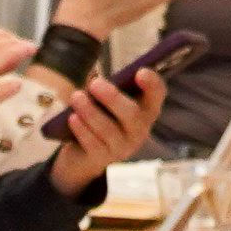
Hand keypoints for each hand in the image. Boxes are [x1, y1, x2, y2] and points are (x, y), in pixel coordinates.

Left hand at [42, 53, 167, 192]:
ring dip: (91, 112)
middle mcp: (140, 129)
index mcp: (145, 108)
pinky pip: (93, 143)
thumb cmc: (101, 115)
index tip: (140, 72)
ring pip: (109, 130)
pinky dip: (82, 129)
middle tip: (94, 83)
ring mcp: (123, 147)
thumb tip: (91, 76)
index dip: (152, 84)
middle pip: (132, 115)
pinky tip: (72, 118)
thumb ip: (105, 85)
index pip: (157, 94)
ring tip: (76, 97)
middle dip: (112, 98)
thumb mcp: (106, 98)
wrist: (86, 152)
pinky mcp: (104, 159)